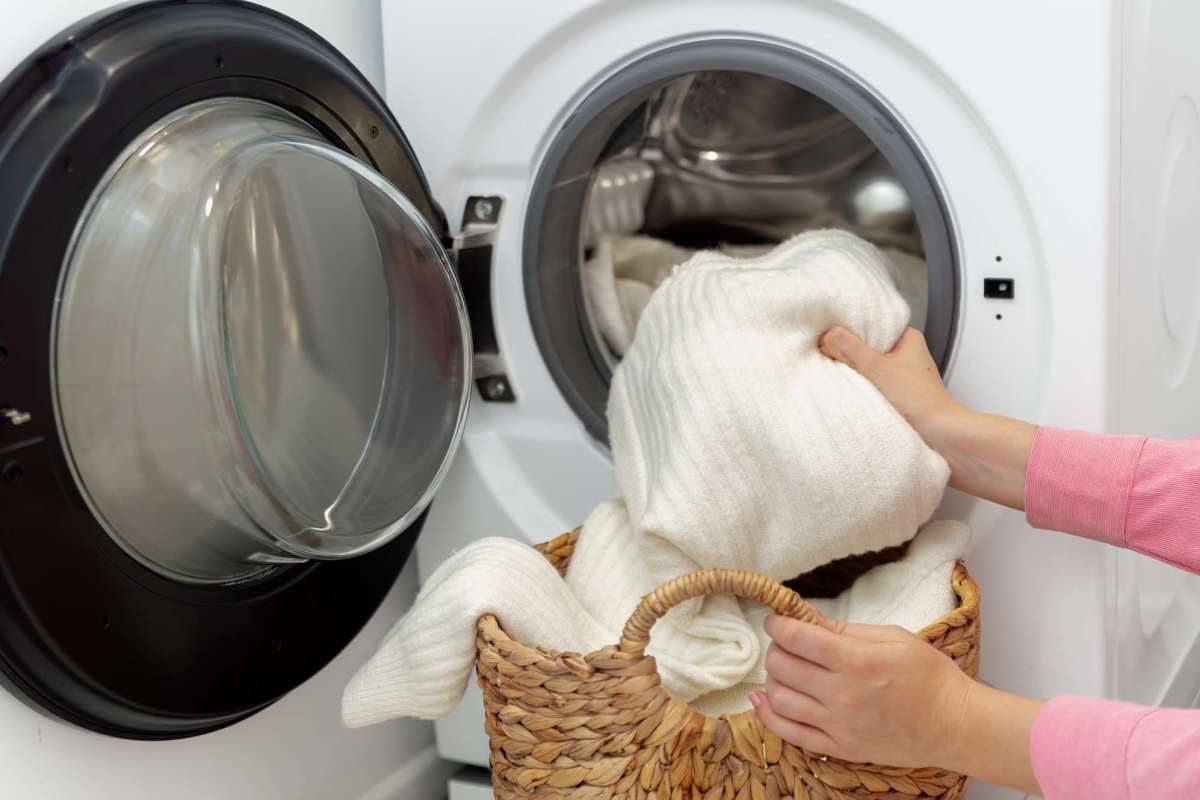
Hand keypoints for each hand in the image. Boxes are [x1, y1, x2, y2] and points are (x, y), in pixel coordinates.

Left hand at [752, 612, 971, 767]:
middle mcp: (843, 695)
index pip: (797, 637)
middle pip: (782, 666)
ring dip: (774, 678)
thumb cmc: (930, 675)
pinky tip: (762, 699)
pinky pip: (789, 733)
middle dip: (777, 647)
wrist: (955, 725)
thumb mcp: (891, 638)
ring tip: (787, 668)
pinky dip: (768, 714)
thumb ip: (842, 629)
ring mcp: (839, 726)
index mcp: (858, 661)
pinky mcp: (839, 749)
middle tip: (788, 642)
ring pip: (779, 698)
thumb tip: (802, 612)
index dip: (778, 623)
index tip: (778, 618)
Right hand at [818, 326, 963, 451]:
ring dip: (854, 370)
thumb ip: (851, 348)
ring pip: (867, 364)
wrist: (939, 435)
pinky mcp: (895, 392)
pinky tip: (851, 390)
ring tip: (840, 374)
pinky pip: (871, 382)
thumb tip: (830, 334)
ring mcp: (900, 373)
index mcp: (906, 338)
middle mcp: (904, 353)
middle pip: (866, 344)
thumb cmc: (919, 400)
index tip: (830, 336)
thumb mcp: (877, 368)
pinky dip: (860, 385)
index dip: (849, 328)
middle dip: (848, 351)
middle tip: (831, 356)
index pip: (871, 323)